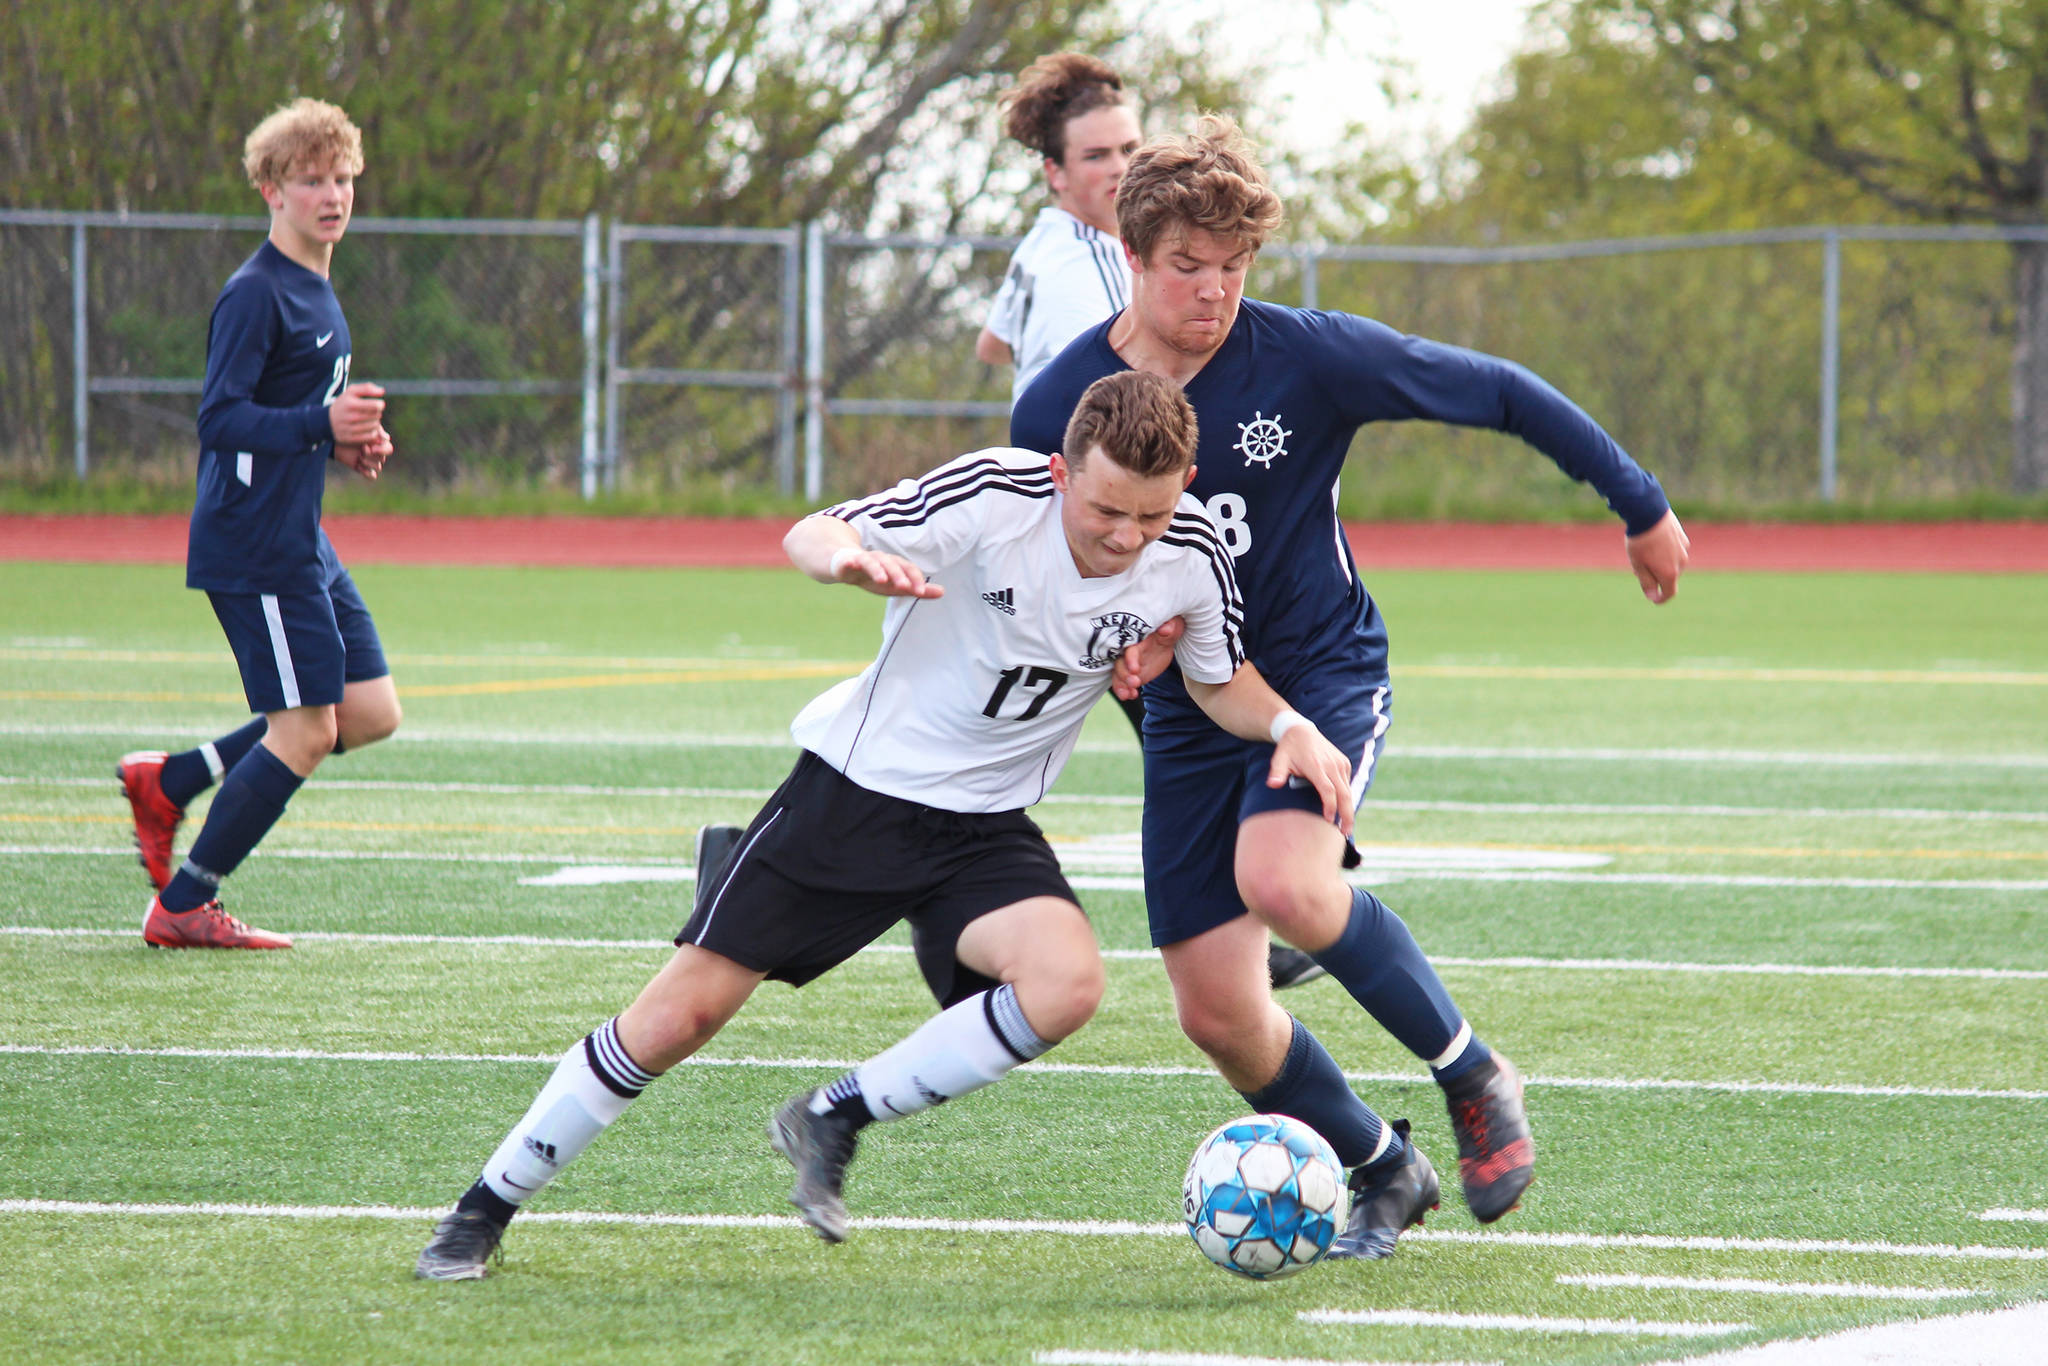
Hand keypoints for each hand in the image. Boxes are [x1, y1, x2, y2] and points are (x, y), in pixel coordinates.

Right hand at [329, 382, 386, 444]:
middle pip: (376, 416)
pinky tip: (368, 428)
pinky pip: (371, 436)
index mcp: (351, 404)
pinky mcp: (351, 439)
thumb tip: (382, 391)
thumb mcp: (351, 392)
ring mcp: (350, 429)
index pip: (376, 406)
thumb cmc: (343, 404)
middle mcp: (350, 417)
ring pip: (375, 427)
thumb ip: (367, 388)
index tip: (377, 404)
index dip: (380, 404)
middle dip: (377, 413)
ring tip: (370, 419)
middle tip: (372, 412)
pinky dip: (373, 432)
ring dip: (375, 423)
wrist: (326, 420)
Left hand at [334, 424, 391, 479]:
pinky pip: (372, 476)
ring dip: (368, 462)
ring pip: (378, 467)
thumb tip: (387, 438)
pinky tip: (359, 465)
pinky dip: (367, 473)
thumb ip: (375, 431)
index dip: (382, 450)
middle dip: (372, 455)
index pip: (389, 449)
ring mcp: (371, 462)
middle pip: (382, 458)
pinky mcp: (364, 469)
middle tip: (362, 449)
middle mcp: (377, 453)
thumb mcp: (363, 428)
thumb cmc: (349, 431)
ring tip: (359, 456)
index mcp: (380, 443)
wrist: (335, 439)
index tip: (371, 447)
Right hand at [834, 547, 942, 598]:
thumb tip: (943, 592)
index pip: (908, 569)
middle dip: (899, 575)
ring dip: (878, 569)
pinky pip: (852, 560)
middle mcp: (882, 559)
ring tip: (883, 580)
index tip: (921, 592)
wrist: (846, 565)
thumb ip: (917, 589)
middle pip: (892, 564)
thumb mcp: (896, 586)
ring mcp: (865, 558)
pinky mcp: (849, 561)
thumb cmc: (875, 577)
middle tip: (905, 587)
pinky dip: (853, 561)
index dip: (915, 579)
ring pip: (873, 561)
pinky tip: (853, 564)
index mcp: (895, 565)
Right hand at [1111, 616, 1184, 700]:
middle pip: (1120, 663)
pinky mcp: (1129, 672)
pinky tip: (1131, 695)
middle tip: (1134, 682)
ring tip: (1129, 693)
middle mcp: (1129, 650)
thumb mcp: (1172, 627)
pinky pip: (1122, 682)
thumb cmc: (1168, 629)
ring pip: (1118, 674)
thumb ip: (1169, 628)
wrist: (1165, 638)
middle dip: (1124, 675)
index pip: (1130, 649)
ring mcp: (1127, 663)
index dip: (1131, 659)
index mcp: (1137, 638)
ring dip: (1122, 685)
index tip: (1135, 669)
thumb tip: (1166, 628)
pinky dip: (1124, 690)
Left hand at [1267, 721, 1354, 838]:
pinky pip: (1348, 783)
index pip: (1328, 790)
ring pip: (1348, 790)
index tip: (1328, 821)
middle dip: (1346, 814)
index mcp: (1316, 766)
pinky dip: (1347, 797)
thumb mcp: (1279, 759)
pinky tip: (1344, 810)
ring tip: (1346, 826)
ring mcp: (1339, 763)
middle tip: (1345, 832)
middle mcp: (1331, 765)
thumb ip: (1277, 773)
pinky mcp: (1344, 763)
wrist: (1301, 730)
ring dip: (1348, 808)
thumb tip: (1273, 784)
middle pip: (1344, 794)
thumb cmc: (1289, 748)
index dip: (1330, 807)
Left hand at [1628, 509, 1689, 603]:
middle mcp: (1681, 563)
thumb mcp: (1638, 564)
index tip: (1654, 599)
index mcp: (1670, 573)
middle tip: (1638, 566)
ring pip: (1672, 563)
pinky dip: (1665, 551)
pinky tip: (1653, 541)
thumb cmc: (1640, 541)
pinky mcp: (1683, 538)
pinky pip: (1674, 551)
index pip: (1669, 593)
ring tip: (1644, 551)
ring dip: (1661, 563)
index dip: (1661, 598)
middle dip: (1656, 576)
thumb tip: (1654, 597)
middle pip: (1669, 577)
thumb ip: (1647, 582)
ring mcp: (1684, 550)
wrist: (1649, 512)